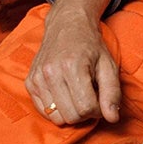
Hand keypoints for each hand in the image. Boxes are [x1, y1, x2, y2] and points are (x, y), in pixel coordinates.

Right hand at [24, 0, 123, 125]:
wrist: (66, 25)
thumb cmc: (90, 46)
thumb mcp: (108, 65)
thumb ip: (112, 93)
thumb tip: (112, 119)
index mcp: (72, 66)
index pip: (86, 108)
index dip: (98, 109)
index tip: (100, 98)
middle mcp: (51, 72)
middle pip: (71, 116)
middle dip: (85, 112)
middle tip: (89, 96)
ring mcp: (37, 77)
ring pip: (56, 117)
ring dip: (70, 112)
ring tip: (76, 95)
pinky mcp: (30, 82)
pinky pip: (43, 111)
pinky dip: (56, 109)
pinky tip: (64, 95)